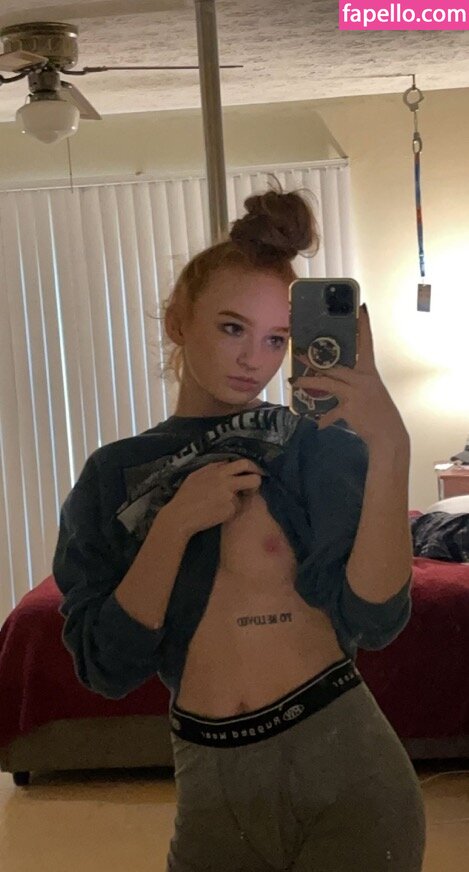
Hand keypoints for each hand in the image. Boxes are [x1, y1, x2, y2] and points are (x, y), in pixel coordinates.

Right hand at [165, 458, 264, 535]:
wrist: (181, 516)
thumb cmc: (185, 496)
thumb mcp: (196, 475)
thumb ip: (213, 468)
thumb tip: (226, 463)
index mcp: (218, 471)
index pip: (243, 463)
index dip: (249, 468)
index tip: (250, 473)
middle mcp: (227, 481)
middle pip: (254, 477)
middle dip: (257, 481)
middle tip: (252, 487)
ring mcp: (230, 496)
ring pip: (245, 496)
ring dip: (239, 500)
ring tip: (224, 504)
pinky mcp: (230, 510)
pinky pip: (236, 509)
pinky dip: (230, 511)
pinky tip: (217, 512)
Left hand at [292, 304, 408, 447]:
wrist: (388, 434)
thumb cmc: (380, 413)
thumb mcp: (371, 392)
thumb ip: (354, 383)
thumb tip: (335, 379)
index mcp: (370, 372)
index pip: (367, 343)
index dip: (364, 325)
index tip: (361, 309)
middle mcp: (363, 379)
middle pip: (335, 365)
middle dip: (314, 360)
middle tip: (298, 353)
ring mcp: (356, 393)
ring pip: (328, 382)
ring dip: (309, 381)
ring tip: (294, 380)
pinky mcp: (350, 408)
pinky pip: (332, 412)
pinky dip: (325, 419)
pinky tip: (319, 424)